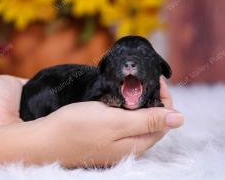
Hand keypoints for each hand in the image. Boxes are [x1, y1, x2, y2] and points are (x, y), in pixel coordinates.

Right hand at [25, 77, 183, 166]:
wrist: (45, 139)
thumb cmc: (77, 128)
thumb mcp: (115, 122)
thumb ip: (148, 121)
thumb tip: (180, 119)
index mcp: (136, 144)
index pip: (164, 121)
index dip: (165, 98)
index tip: (156, 78)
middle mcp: (128, 146)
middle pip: (152, 121)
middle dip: (153, 98)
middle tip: (143, 79)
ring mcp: (115, 143)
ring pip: (137, 121)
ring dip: (139, 103)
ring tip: (132, 86)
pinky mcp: (103, 137)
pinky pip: (123, 121)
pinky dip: (125, 107)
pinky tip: (117, 98)